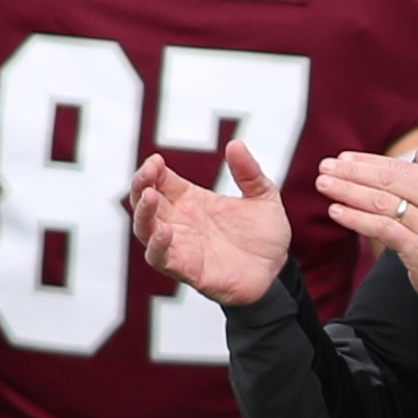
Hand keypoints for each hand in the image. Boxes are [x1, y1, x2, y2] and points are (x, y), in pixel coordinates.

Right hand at [130, 141, 291, 303]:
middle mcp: (180, 221)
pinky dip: (157, 245)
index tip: (157, 160)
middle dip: (140, 184)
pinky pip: (160, 258)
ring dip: (143, 212)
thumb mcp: (263, 197)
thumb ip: (249, 172)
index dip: (153, 170)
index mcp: (191, 200)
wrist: (277, 273)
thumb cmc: (265, 237)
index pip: (159, 180)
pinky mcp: (187, 270)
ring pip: (145, 229)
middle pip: (144, 201)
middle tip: (148, 173)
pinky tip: (164, 230)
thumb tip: (235, 144)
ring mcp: (181, 246)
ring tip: (149, 196)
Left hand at [315, 146, 417, 297]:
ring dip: (348, 192)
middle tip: (326, 168)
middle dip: (353, 173)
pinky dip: (357, 219)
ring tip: (325, 185)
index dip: (369, 162)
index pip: (400, 169)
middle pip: (387, 182)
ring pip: (381, 203)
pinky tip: (338, 212)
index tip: (344, 158)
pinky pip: (382, 229)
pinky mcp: (417, 251)